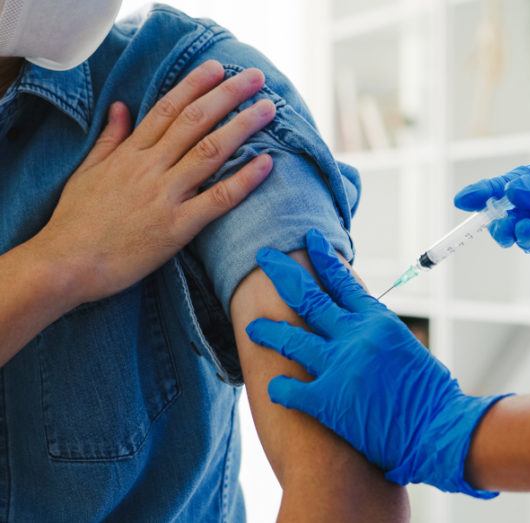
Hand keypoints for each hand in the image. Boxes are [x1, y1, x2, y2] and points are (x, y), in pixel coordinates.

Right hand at [31, 60, 274, 304]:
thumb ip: (109, 138)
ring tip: (269, 109)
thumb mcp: (87, 172)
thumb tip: (120, 106)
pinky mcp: (177, 227)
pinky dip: (244, 180)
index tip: (218, 68)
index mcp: (129, 154)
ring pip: (210, 152)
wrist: (66, 264)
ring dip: (242, 127)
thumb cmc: (75, 221)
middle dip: (227, 95)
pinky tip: (267, 162)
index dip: (195, 85)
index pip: (167, 109)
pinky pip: (217, 199)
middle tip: (255, 77)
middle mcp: (150, 168)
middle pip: (195, 121)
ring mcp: (165, 196)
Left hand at [246, 229, 510, 497]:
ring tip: (253, 327)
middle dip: (282, 273)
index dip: (322, 259)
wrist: (438, 429)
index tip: (308, 240)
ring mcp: (339, 366)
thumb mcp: (407, 347)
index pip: (342, 280)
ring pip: (291, 338)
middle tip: (263, 257)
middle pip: (308, 297)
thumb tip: (359, 323)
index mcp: (377, 321)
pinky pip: (290, 388)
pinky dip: (280, 387)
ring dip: (269, 331)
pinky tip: (273, 387)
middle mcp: (355, 336)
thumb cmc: (431, 393)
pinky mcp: (328, 400)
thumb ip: (377, 332)